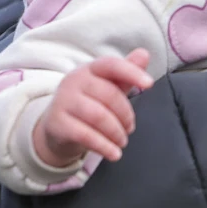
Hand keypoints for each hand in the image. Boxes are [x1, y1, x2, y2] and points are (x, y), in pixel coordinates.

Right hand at [32, 50, 151, 166]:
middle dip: (126, 115)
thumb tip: (144, 53)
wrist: (57, 127)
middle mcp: (73, 81)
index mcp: (90, 69)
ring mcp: (62, 101)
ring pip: (98, 116)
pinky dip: (104, 146)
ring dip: (116, 132)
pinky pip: (85, 135)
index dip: (132, 72)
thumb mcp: (109, 86)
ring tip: (122, 142)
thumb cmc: (91, 103)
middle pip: (109, 95)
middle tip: (130, 129)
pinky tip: (114, 154)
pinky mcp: (56, 123)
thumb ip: (127, 72)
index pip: (111, 65)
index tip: (150, 85)